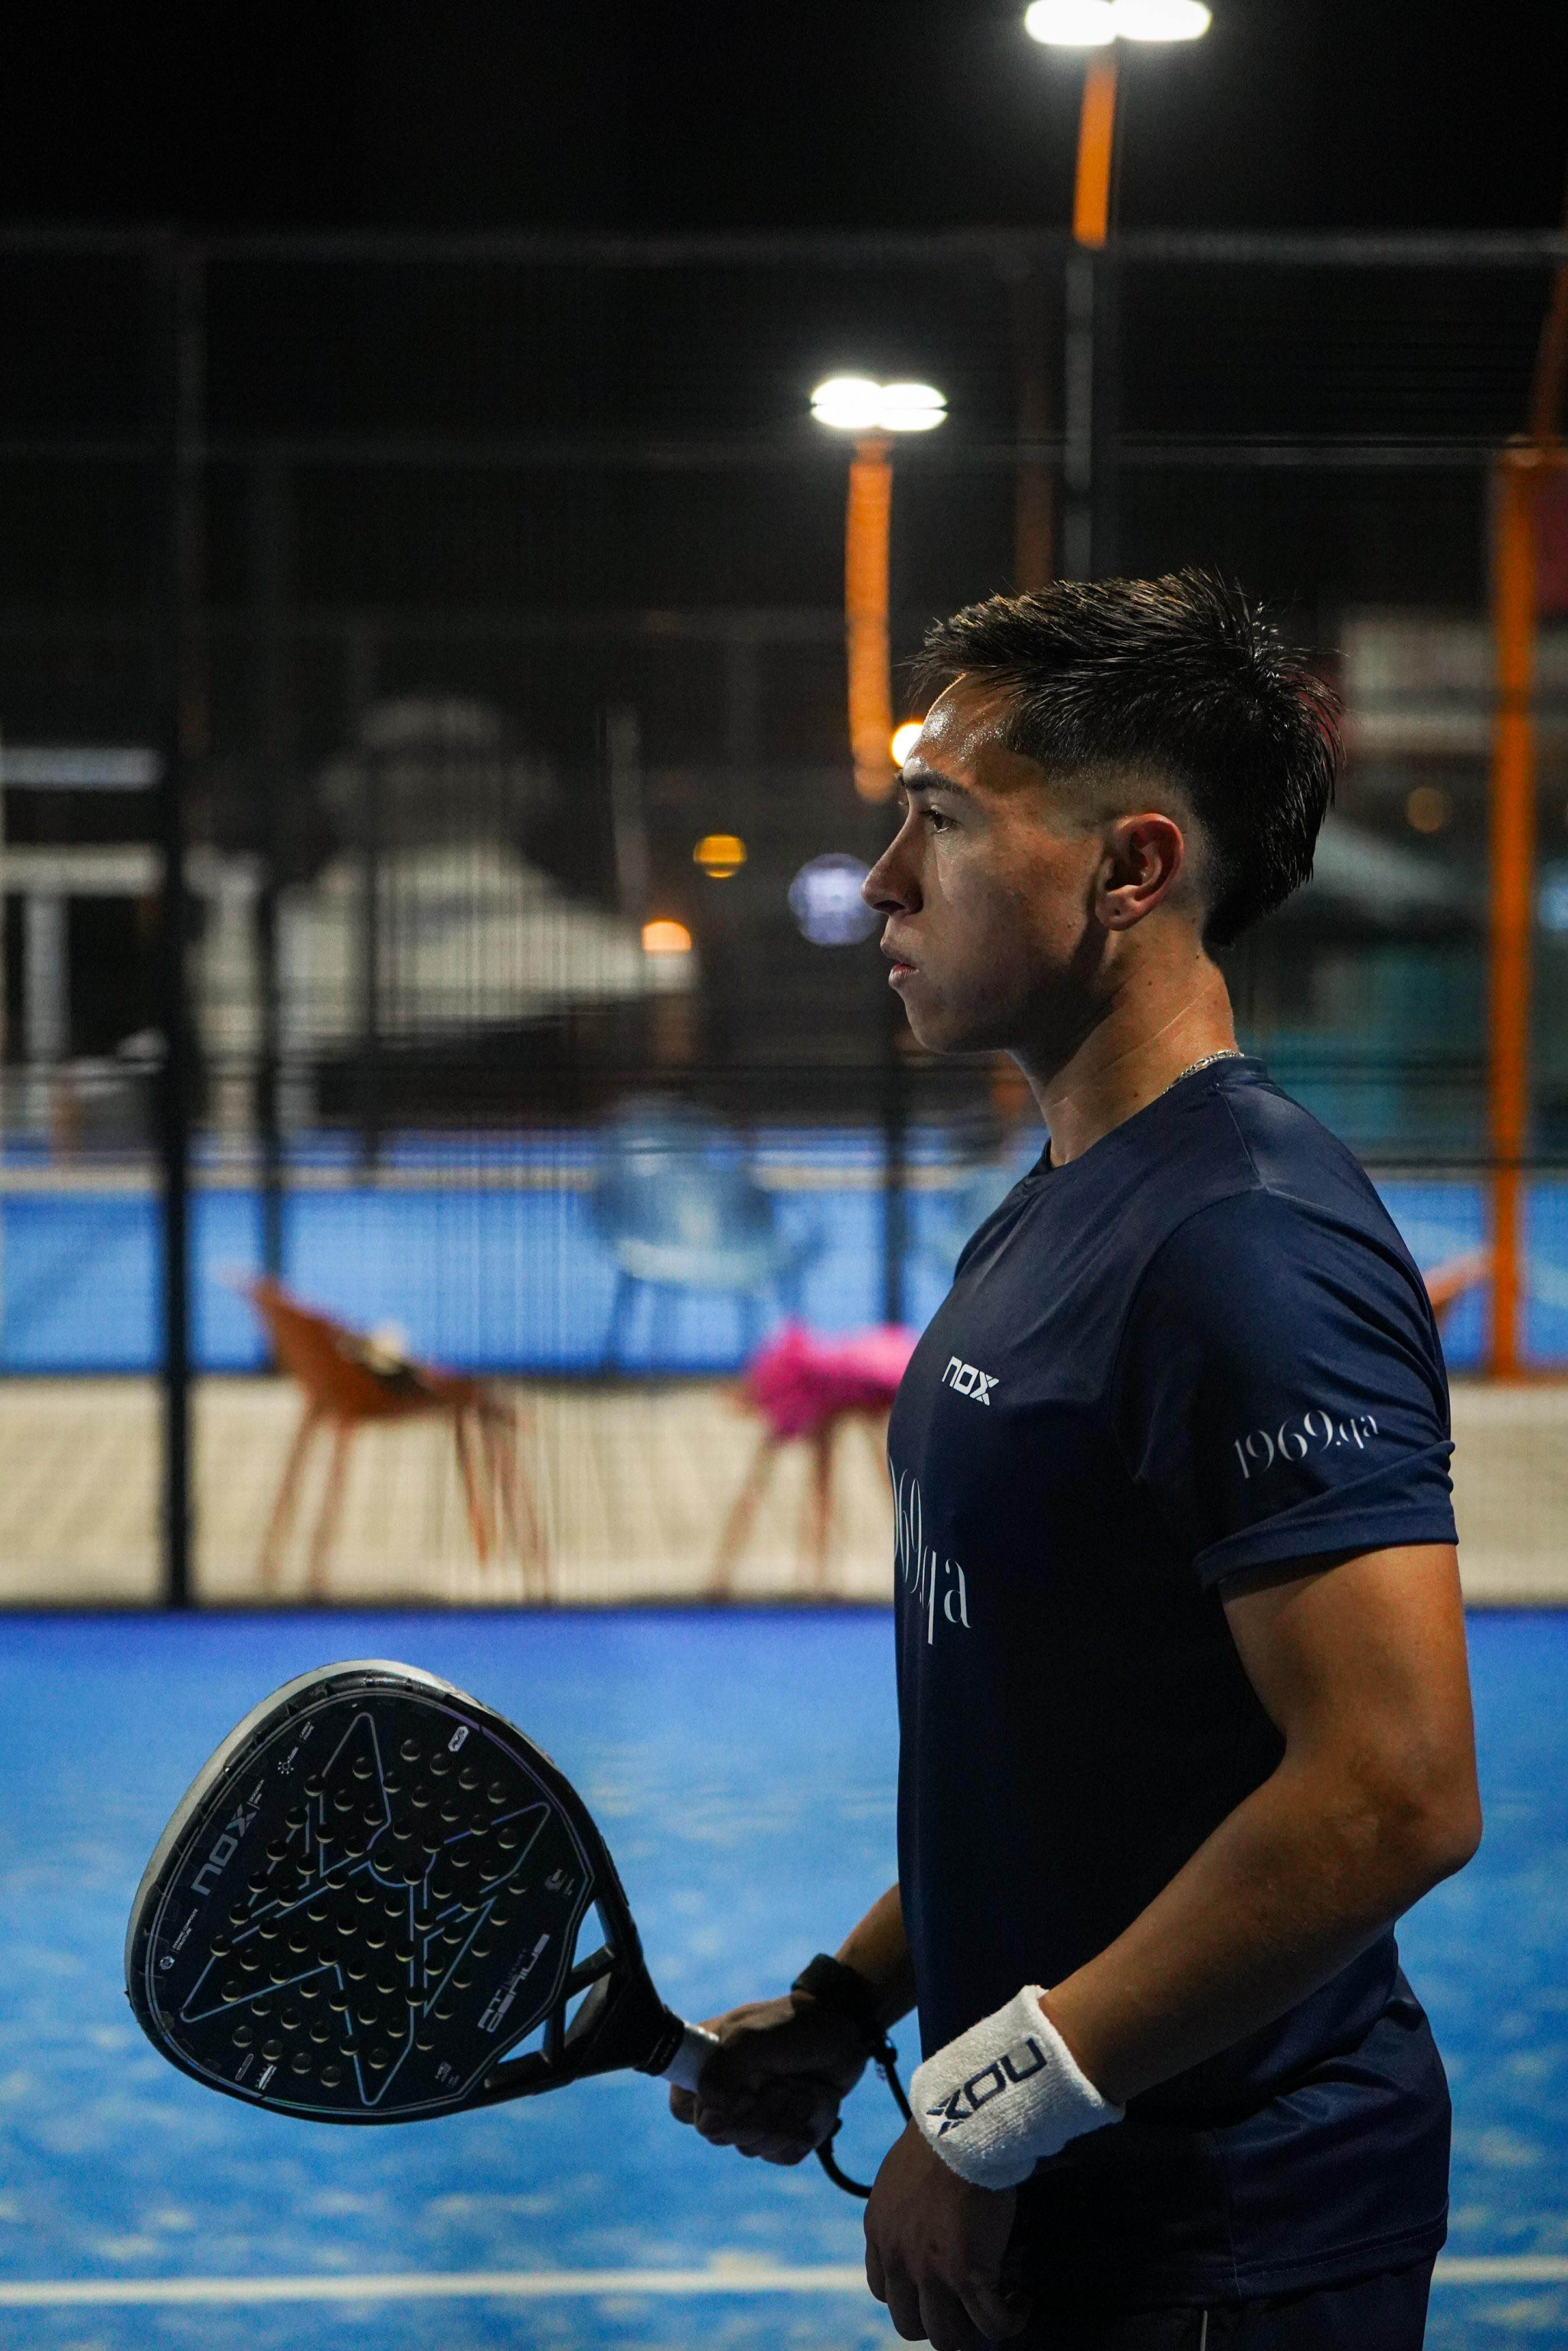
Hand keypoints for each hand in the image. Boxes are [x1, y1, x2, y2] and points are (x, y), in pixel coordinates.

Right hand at [668, 1992, 869, 2163]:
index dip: (709, 2113)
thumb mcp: (755, 2037)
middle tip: (782, 2086)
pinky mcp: (779, 2128)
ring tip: (802, 2090)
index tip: (743, 2093)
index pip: (683, 2109)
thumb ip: (724, 2070)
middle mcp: (726, 2090)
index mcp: (708, 2062)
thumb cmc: (796, 2026)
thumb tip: (708, 2118)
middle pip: (720, 2136)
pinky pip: (779, 2156)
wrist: (845, 2031)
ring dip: (783, 2123)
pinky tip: (811, 2107)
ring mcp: (753, 2111)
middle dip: (757, 2117)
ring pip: (750, 2149)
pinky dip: (799, 2136)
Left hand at [864, 2121, 1028, 2348]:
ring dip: (972, 2330)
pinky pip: (992, 2323)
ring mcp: (931, 2272)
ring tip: (996, 2307)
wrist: (960, 2127)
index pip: (883, 2292)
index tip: (936, 2287)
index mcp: (879, 2233)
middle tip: (966, 2305)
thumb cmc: (938, 2139)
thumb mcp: (899, 2177)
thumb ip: (904, 2211)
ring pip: (948, 2337)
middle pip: (910, 2326)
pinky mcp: (968, 2273)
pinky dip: (1010, 2319)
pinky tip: (1019, 2301)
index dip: (912, 2297)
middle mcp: (899, 2260)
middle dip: (939, 2321)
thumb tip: (927, 2224)